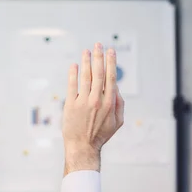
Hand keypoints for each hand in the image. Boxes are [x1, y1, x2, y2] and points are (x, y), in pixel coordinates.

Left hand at [62, 43, 124, 174]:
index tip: (110, 51)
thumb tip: (116, 87)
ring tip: (86, 51)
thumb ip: (120, 104)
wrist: (83, 147)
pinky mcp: (71, 104)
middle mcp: (97, 100)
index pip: (111, 77)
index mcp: (110, 103)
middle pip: (99, 73)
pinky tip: (74, 65)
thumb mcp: (117, 122)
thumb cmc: (101, 135)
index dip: (111, 62)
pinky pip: (72, 85)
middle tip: (98, 45)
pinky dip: (73, 73)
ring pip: (86, 76)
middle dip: (99, 56)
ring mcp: (83, 102)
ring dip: (86, 61)